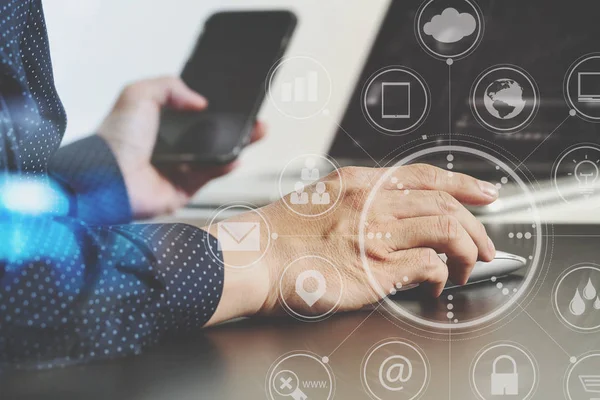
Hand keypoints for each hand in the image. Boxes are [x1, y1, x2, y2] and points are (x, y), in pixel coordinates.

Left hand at [97, 77, 265, 218]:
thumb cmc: (115, 138)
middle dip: (231, 126)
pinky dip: (225, 167)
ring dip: (236, 144)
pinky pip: (209, 177)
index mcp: (155, 126)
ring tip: (256, 132)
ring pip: (214, 156)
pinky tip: (237, 156)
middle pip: (208, 136)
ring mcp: (176, 170)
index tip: (231, 102)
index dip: (211, 108)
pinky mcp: (183, 190)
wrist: (109, 178)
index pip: (190, 115)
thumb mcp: (138, 94)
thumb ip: (168, 86)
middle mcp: (167, 149)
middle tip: (252, 117)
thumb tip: (199, 101)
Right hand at [206, 164, 497, 324]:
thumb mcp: (321, 200)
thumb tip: (391, 217)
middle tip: (487, 244)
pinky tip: (437, 285)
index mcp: (359, 182)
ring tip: (470, 267)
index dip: (464, 182)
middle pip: (446, 203)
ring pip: (448, 230)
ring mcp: (377, 235)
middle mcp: (373, 203)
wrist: (253, 257)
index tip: (486, 192)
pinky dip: (443, 276)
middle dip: (478, 225)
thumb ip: (358, 203)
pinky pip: (430, 267)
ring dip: (469, 251)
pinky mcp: (377, 270)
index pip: (425, 174)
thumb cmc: (278, 234)